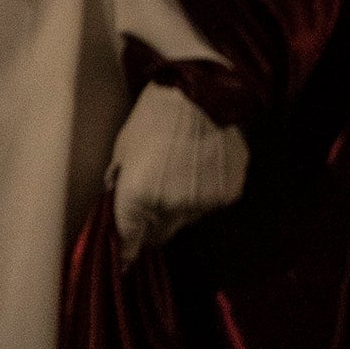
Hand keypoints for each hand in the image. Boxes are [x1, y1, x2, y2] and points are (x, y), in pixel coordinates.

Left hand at [108, 80, 250, 263]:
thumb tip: (119, 213)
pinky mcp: (229, 192)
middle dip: (157, 222)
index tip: (127, 261)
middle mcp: (170, 207)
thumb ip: (121, 188)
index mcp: (137, 196)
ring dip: (184, 204)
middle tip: (158, 194)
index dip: (128, 250)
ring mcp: (203, 201)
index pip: (130, 241)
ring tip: (186, 168)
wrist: (199, 87)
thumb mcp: (123, 151)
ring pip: (189, 218)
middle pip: (162, 234)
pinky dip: (209, 190)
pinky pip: (213, 203)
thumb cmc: (153, 115)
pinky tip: (207, 163)